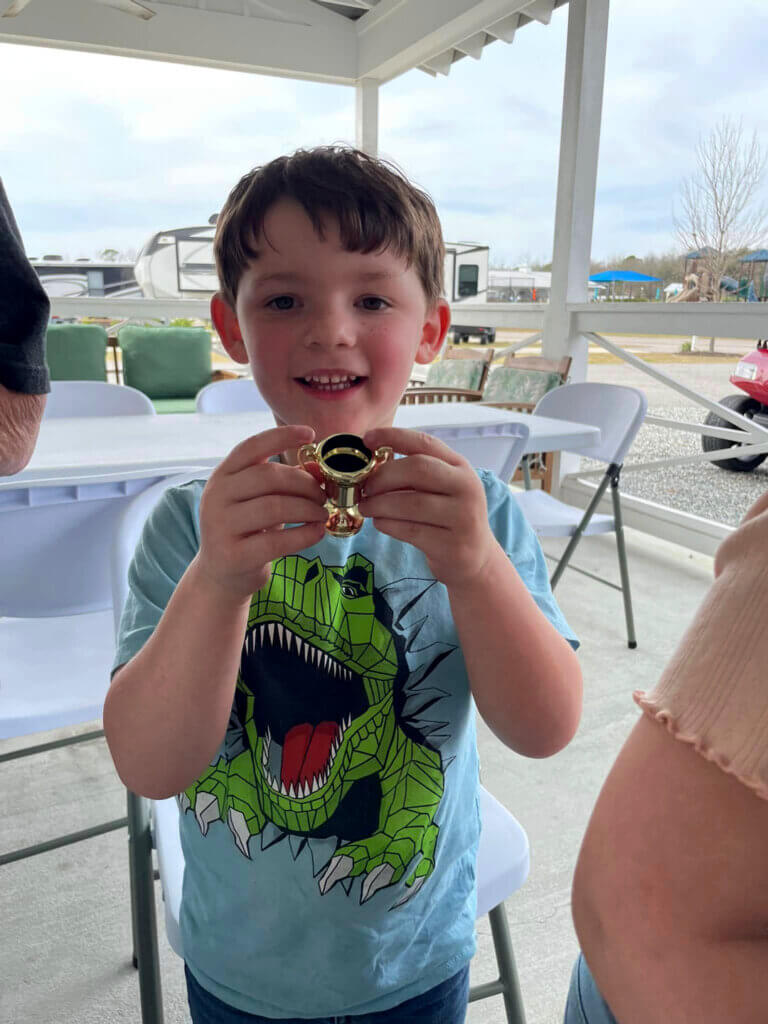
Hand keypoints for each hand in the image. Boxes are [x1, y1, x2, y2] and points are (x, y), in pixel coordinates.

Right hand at [196, 425, 327, 600]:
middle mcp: (216, 496)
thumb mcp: (255, 499)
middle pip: (268, 476)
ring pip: (274, 506)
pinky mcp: (233, 555)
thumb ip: (277, 481)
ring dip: (308, 508)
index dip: (281, 436)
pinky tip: (317, 532)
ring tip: (322, 514)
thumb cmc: (248, 530)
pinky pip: (277, 541)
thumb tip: (317, 470)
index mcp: (223, 475)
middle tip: (323, 495)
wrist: (221, 574)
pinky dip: (304, 535)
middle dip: (304, 483)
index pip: (251, 447)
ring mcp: (221, 526)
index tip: (311, 434)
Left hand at [358, 427, 495, 586]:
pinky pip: (410, 530)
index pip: (425, 443)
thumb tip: (371, 465)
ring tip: (366, 507)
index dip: (393, 437)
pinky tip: (380, 523)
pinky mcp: (452, 545)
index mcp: (460, 467)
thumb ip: (415, 473)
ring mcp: (463, 517)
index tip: (366, 439)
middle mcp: (466, 487)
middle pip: (418, 469)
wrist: (476, 559)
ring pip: (411, 503)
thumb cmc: (448, 518)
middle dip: (383, 476)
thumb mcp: (441, 488)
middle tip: (365, 487)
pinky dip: (388, 525)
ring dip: (379, 504)